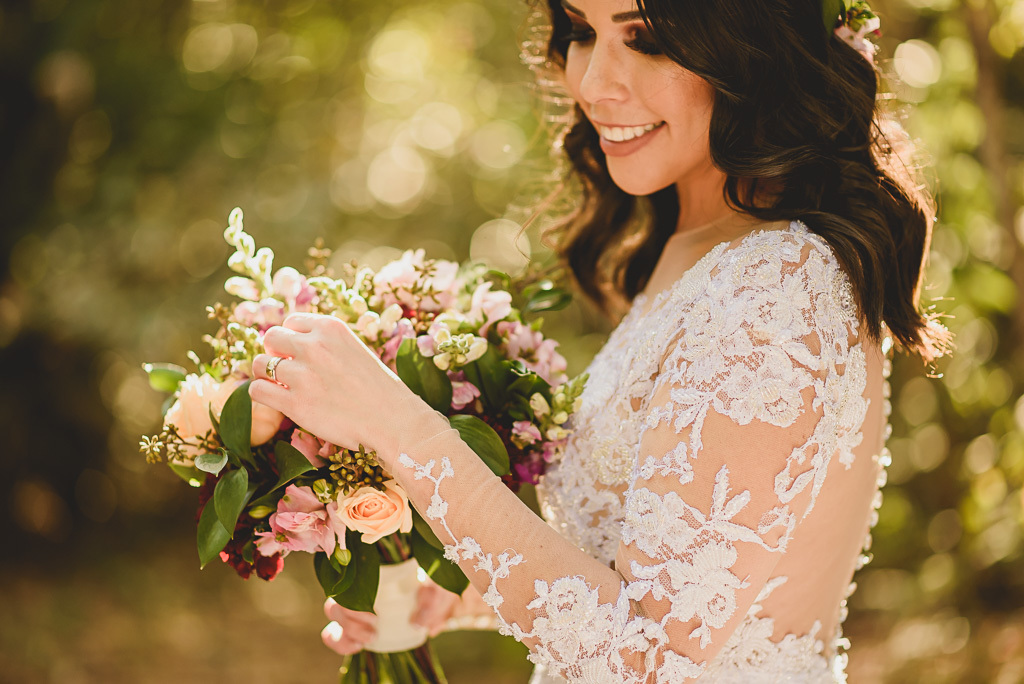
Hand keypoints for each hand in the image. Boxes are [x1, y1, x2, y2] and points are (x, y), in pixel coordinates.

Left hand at [250, 313, 417, 458]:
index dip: (291, 339)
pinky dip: (262, 394)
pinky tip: (276, 400)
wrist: (394, 421)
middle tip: (288, 370)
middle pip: (270, 338)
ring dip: (266, 375)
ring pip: (259, 364)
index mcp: (331, 328)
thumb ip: (326, 343)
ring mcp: (303, 375)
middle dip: (275, 353)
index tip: (299, 355)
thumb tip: (293, 344)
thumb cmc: (379, 389)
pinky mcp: (295, 403)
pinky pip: (257, 390)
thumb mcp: (355, 349)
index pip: (291, 322)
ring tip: (281, 386)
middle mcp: (315, 346)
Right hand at [321, 581, 461, 655]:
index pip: (350, 575)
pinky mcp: (358, 625)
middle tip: (374, 626)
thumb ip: (434, 596)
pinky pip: (336, 634)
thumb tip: (418, 622)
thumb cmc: (438, 586)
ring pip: (332, 614)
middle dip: (348, 617)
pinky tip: (358, 645)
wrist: (441, 599)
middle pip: (335, 597)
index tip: (372, 611)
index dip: (351, 596)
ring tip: (369, 638)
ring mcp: (357, 604)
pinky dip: (343, 642)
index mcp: (377, 566)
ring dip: (344, 630)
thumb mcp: (442, 586)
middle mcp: (361, 583)